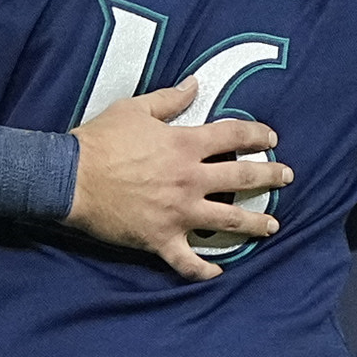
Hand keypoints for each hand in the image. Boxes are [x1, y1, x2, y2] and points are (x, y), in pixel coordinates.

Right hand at [68, 80, 289, 281]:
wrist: (70, 178)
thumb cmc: (99, 141)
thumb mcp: (134, 109)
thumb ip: (169, 99)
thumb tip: (194, 84)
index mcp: (185, 145)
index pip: (233, 135)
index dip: (256, 134)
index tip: (270, 139)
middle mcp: (190, 180)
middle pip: (242, 177)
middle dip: (270, 176)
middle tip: (286, 178)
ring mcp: (178, 213)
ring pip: (228, 220)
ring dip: (254, 223)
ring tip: (271, 226)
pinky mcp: (161, 239)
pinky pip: (188, 262)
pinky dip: (204, 270)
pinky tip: (218, 272)